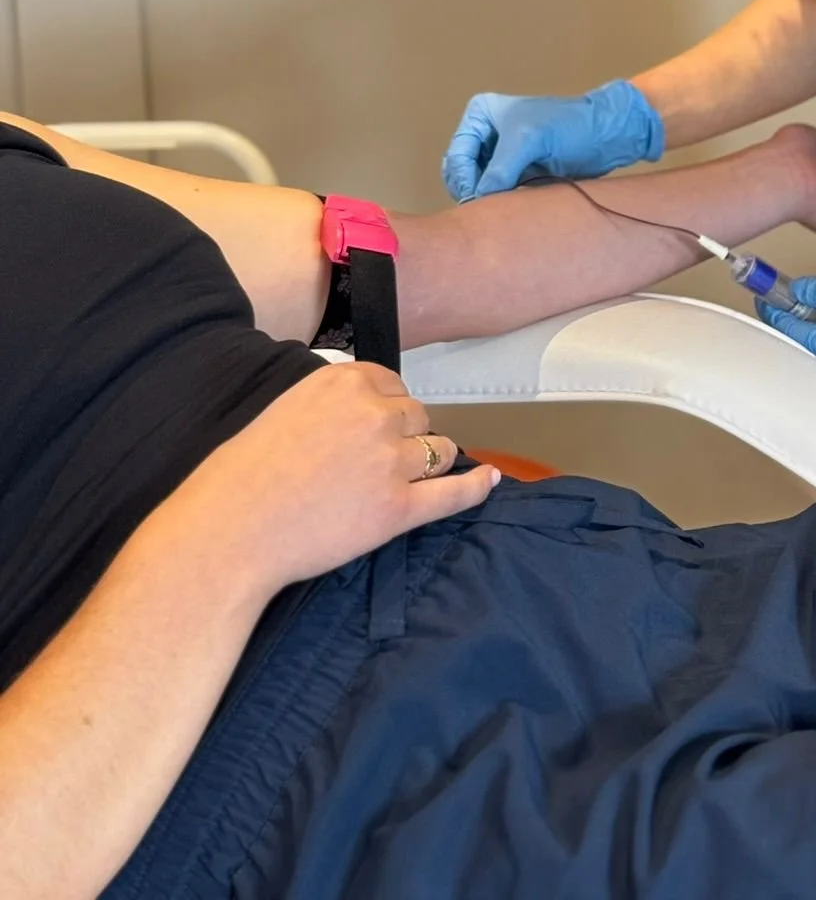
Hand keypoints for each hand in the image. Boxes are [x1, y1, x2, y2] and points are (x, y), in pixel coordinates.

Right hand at [162, 363, 499, 604]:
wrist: (229, 530)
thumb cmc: (241, 476)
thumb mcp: (285, 408)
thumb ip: (330, 403)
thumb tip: (360, 409)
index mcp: (345, 382)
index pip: (392, 385)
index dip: (387, 409)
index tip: (376, 427)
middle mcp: (375, 414)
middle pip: (418, 416)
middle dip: (405, 436)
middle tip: (376, 463)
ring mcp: (391, 461)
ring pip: (438, 450)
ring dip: (430, 460)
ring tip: (409, 477)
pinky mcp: (398, 508)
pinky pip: (453, 493)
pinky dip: (476, 487)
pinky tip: (489, 479)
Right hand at [441, 79, 664, 199]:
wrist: (607, 136)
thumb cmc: (570, 126)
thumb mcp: (530, 139)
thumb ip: (501, 167)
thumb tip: (479, 198)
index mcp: (481, 116)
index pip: (458, 155)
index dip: (465, 179)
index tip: (478, 199)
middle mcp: (486, 135)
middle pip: (462, 173)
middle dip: (472, 190)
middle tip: (489, 208)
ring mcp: (501, 157)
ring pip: (478, 188)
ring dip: (487, 200)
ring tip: (504, 207)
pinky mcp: (517, 176)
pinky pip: (497, 196)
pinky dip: (500, 204)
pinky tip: (512, 211)